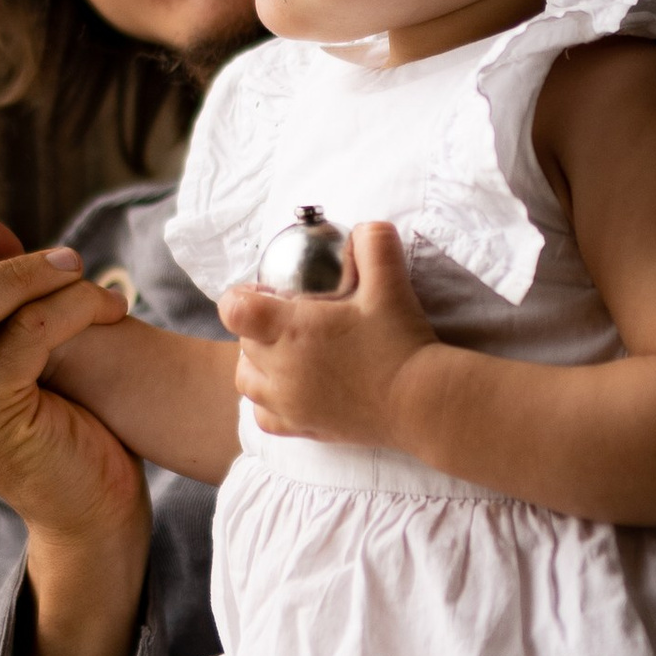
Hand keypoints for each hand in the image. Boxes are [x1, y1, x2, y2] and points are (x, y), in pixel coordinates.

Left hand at [218, 220, 441, 449]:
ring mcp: (288, 403)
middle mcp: (280, 369)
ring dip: (257, 363)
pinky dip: (269, 402)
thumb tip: (362, 228)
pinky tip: (290, 389)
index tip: (266, 293)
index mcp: (291, 330)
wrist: (420, 402)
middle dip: (258, 327)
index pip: (234, 310)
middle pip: (243, 343)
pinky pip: (265, 417)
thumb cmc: (401, 343)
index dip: (241, 296)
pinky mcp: (302, 428)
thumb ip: (374, 245)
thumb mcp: (390, 284)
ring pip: (247, 381)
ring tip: (286, 353)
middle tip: (290, 318)